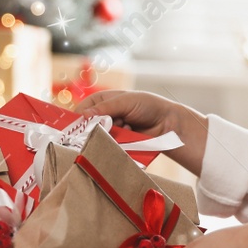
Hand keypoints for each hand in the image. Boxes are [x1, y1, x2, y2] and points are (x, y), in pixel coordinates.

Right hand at [73, 89, 208, 175]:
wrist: (169, 123)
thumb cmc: (149, 106)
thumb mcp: (127, 102)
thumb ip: (106, 107)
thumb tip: (84, 115)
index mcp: (103, 100)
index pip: (82, 109)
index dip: (79, 118)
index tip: (78, 127)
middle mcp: (105, 115)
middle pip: (88, 127)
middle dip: (97, 128)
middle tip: (109, 127)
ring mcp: (112, 131)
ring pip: (99, 138)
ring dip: (111, 135)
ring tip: (126, 129)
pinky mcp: (119, 143)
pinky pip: (110, 147)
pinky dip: (118, 143)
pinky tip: (130, 136)